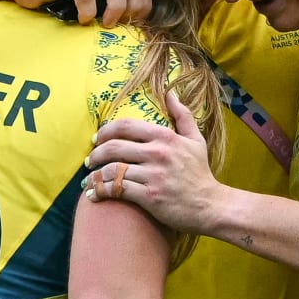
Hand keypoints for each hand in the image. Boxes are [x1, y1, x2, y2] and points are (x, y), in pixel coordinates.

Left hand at [84, 92, 220, 234]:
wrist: (210, 205)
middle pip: (113, 147)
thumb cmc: (200, 173)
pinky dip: (101, 191)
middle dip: (95, 154)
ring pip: (112, 170)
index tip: (97, 139)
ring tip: (87, 180)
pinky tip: (93, 195)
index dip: (106, 131)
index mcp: (165, 137)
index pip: (126, 126)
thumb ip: (183, 115)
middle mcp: (157, 153)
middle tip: (89, 160)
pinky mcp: (149, 197)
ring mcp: (153, 175)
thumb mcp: (195, 140)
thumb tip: (171, 93)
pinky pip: (117, 190)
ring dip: (94, 175)